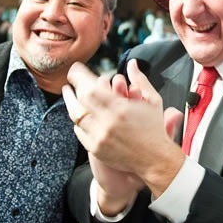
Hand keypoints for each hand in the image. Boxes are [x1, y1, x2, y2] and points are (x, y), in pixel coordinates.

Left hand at [63, 59, 184, 197]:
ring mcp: (99, 138)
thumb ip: (140, 79)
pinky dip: (78, 120)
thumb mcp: (152, 100)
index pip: (91, 90)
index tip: (76, 70)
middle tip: (71, 80)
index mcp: (120, 109)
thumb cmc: (154, 128)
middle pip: (79, 102)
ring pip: (76, 117)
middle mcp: (107, 124)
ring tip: (68, 93)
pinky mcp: (96, 150)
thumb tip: (132, 63)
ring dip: (70, 103)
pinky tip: (79, 112)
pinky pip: (79, 132)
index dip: (80, 78)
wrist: (155, 159)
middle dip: (72, 88)